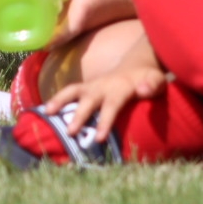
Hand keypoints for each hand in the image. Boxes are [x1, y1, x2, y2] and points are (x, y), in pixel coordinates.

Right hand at [42, 62, 165, 142]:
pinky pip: (68, 93)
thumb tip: (142, 89)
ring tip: (47, 113)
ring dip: (59, 101)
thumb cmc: (148, 78)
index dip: (105, 121)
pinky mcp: (85, 88)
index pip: (112, 105)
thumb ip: (152, 85)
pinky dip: (56, 100)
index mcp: (120, 87)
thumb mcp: (157, 80)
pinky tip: (44, 112)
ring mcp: (91, 86)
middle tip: (70, 132)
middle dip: (79, 116)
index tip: (99, 138)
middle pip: (88, 100)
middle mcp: (102, 86)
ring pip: (72, 91)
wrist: (136, 65)